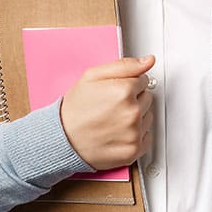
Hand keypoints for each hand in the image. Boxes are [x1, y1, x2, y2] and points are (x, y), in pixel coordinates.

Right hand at [59, 54, 155, 170]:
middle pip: (148, 98)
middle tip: (112, 105)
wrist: (63, 139)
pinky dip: (136, 135)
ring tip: (114, 119)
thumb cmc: (75, 109)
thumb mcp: (92, 76)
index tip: (115, 90)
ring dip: (136, 117)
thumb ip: (125, 66)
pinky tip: (119, 132)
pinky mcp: (134, 150)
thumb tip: (148, 61)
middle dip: (134, 99)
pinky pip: (147, 137)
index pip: (144, 80)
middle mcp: (132, 112)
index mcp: (124, 91)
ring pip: (148, 117)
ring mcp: (134, 133)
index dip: (128, 83)